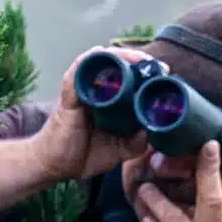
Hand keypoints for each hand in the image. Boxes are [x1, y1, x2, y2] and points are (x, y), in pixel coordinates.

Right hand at [29, 46, 159, 182]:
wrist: (55, 166)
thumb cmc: (84, 154)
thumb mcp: (120, 150)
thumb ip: (136, 142)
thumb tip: (154, 131)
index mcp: (109, 101)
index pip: (128, 78)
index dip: (147, 74)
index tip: (166, 76)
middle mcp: (95, 90)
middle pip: (117, 64)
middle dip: (139, 61)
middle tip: (159, 67)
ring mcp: (81, 90)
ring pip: (100, 61)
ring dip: (121, 56)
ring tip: (140, 60)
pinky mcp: (68, 95)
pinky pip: (77, 71)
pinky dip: (91, 60)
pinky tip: (103, 54)